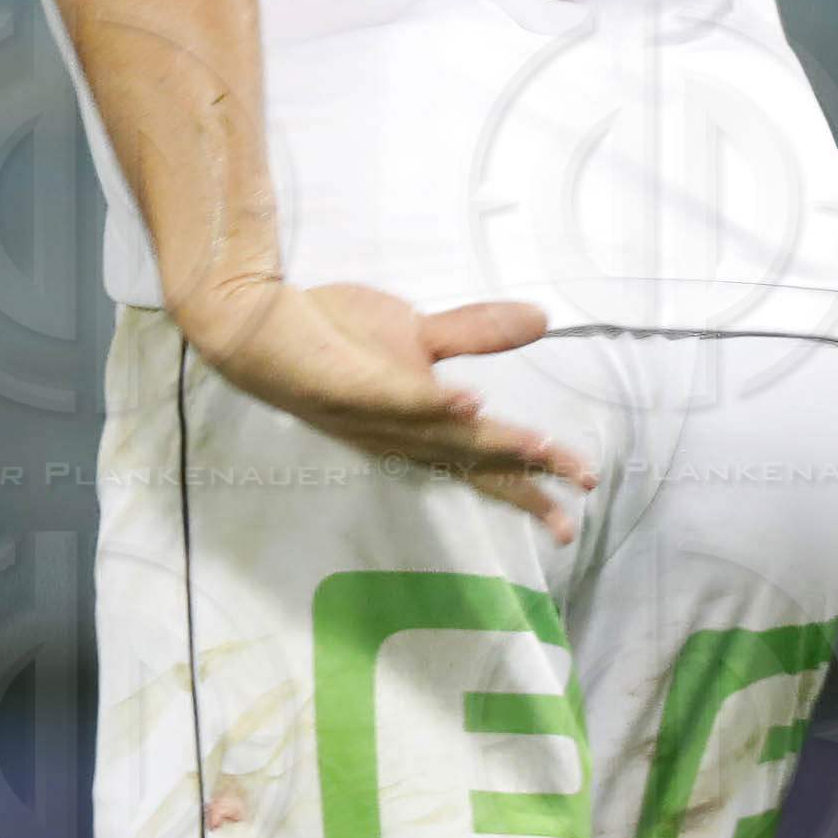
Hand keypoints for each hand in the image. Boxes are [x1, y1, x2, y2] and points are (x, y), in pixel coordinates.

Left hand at [180, 279, 595, 535]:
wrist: (261, 323)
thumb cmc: (336, 339)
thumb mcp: (419, 332)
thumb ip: (477, 332)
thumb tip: (542, 320)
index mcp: (419, 429)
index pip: (484, 465)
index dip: (530, 489)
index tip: (575, 518)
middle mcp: (400, 435)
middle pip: (473, 461)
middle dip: (526, 480)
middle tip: (575, 502)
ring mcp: (373, 414)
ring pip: (442, 435)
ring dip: (492, 444)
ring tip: (541, 447)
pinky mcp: (348, 385)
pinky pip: (393, 396)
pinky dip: (431, 402)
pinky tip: (471, 402)